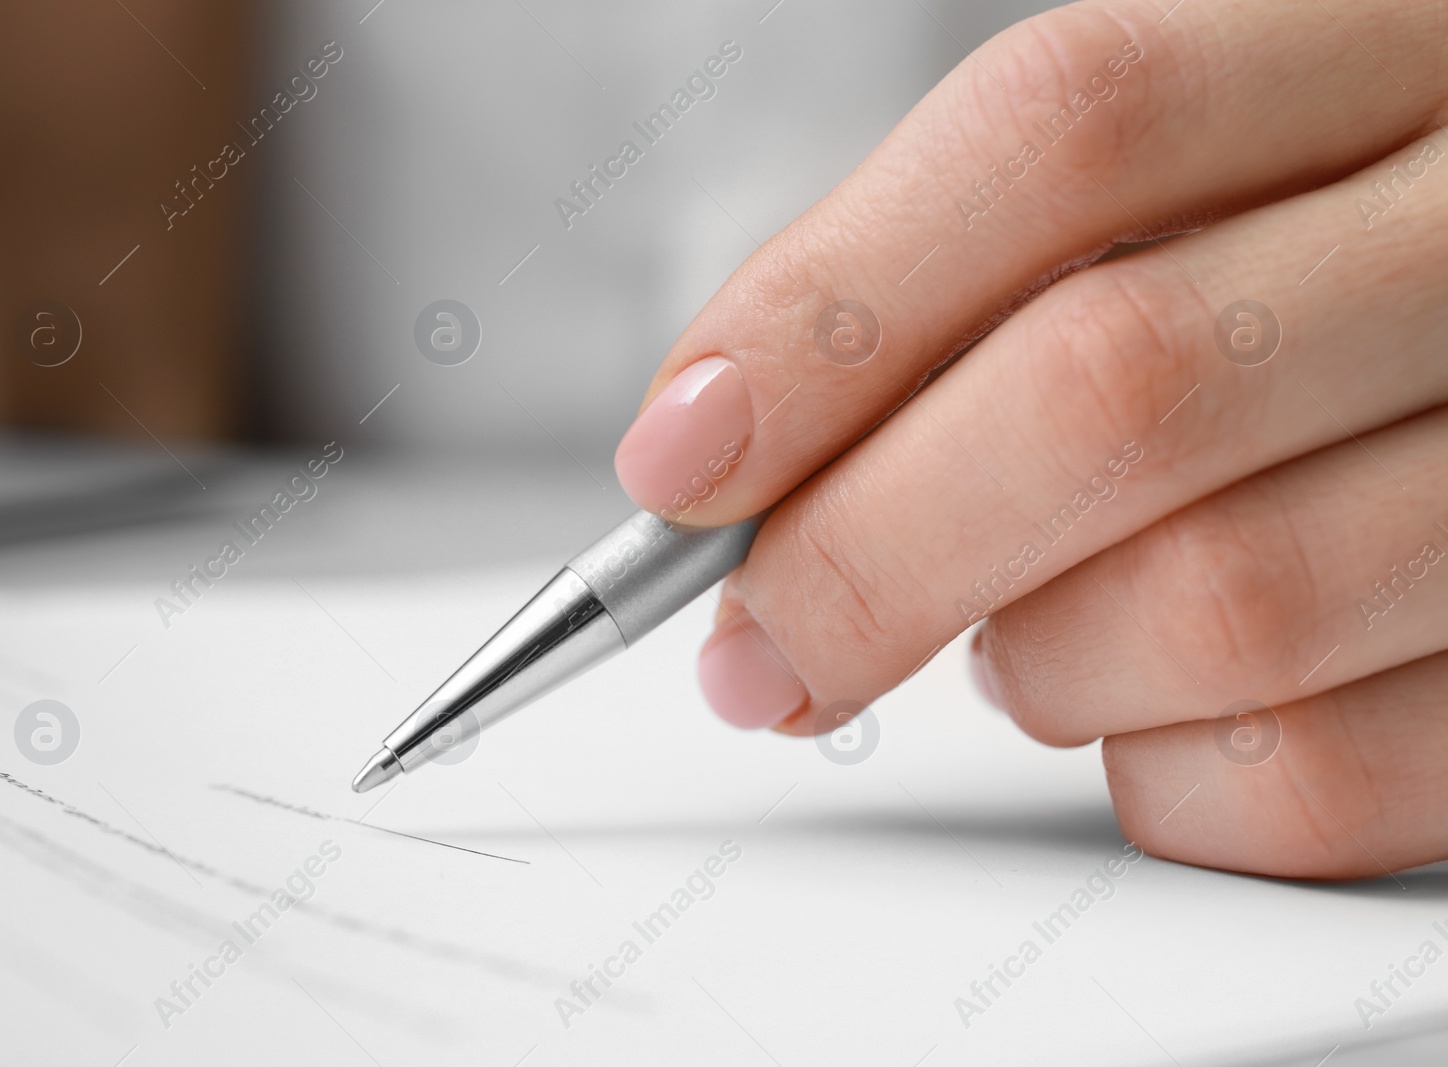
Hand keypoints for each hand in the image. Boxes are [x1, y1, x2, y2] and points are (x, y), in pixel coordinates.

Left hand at [610, 0, 1447, 878]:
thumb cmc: (1305, 266)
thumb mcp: (1175, 190)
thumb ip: (966, 278)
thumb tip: (722, 451)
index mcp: (1373, 45)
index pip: (1072, 131)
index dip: (833, 311)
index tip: (683, 461)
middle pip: (1118, 387)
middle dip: (870, 552)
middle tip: (760, 646)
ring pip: (1217, 603)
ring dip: (1038, 665)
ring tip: (1022, 640)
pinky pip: (1318, 777)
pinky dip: (1163, 780)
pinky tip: (1151, 715)